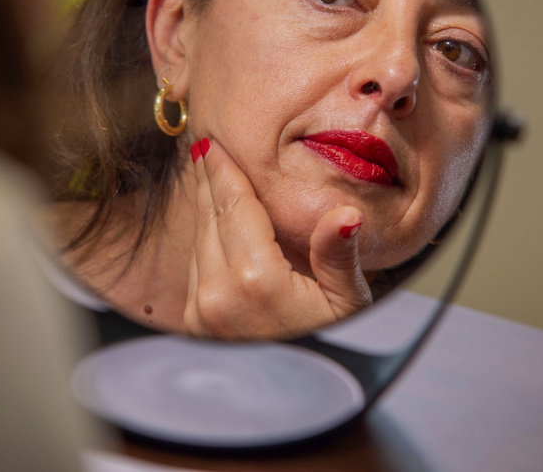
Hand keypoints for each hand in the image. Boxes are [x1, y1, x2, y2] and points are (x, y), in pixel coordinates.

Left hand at [183, 137, 372, 339]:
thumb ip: (339, 255)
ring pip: (198, 238)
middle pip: (209, 216)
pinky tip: (214, 221)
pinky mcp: (194, 320)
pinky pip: (194, 264)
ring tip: (210, 175)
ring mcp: (201, 308)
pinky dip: (203, 235)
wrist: (293, 399)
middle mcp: (217, 292)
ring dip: (204, 205)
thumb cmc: (327, 347)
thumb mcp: (347, 303)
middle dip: (209, 179)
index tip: (213, 143)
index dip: (223, 169)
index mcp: (255, 280)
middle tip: (207, 146)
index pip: (233, 206)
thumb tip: (344, 216)